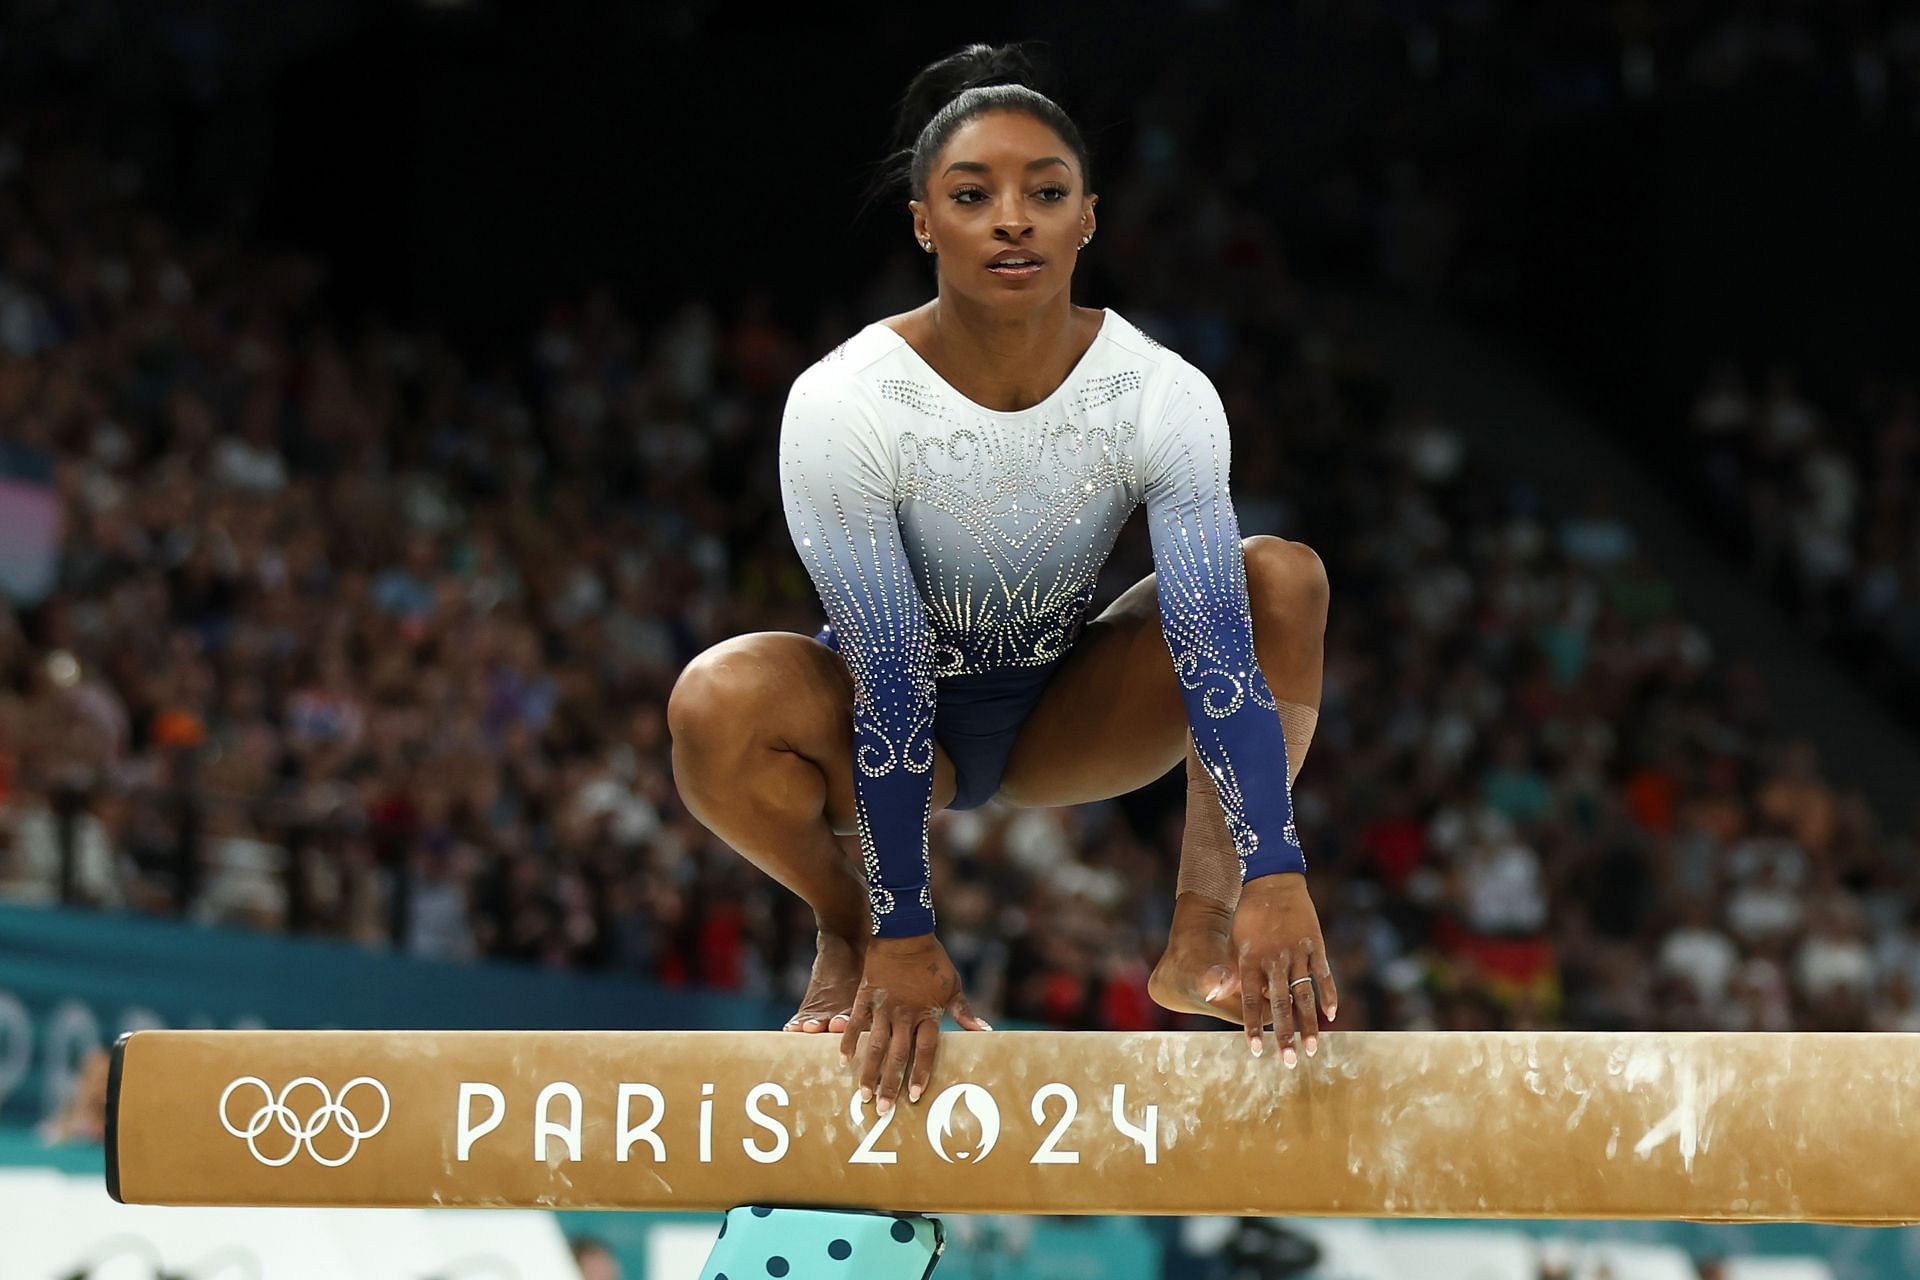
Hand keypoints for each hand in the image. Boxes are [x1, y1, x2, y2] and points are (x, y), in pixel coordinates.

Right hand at [839, 934, 990, 1115]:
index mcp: (927, 1013)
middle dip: (890, 1084)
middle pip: (897, 1055)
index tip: (915, 1096)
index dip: (920, 1074)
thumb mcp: (953, 987)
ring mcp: (882, 1007)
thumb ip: (965, 1013)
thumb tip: (985, 1032)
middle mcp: (904, 1014)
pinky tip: (841, 1062)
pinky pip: (855, 1024)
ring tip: (863, 1094)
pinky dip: (847, 1042)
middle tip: (884, 1109)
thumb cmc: (933, 961)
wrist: (905, 931)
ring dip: (868, 1072)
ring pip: (874, 1046)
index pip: (924, 1051)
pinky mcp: (865, 996)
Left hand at [1231, 872, 1338, 1063]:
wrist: (1271, 884)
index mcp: (1251, 961)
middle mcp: (1274, 961)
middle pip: (1281, 1005)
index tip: (1257, 1051)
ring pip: (1304, 995)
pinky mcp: (1314, 945)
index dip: (1253, 1027)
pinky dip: (1329, 995)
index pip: (1251, 1002)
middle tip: (1290, 1062)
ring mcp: (1296, 953)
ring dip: (1310, 1024)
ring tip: (1313, 1048)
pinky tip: (1331, 1015)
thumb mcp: (1235, 944)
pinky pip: (1323, 975)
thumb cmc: (1248, 918)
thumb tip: (1218, 999)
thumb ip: (1234, 973)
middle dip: (1286, 1036)